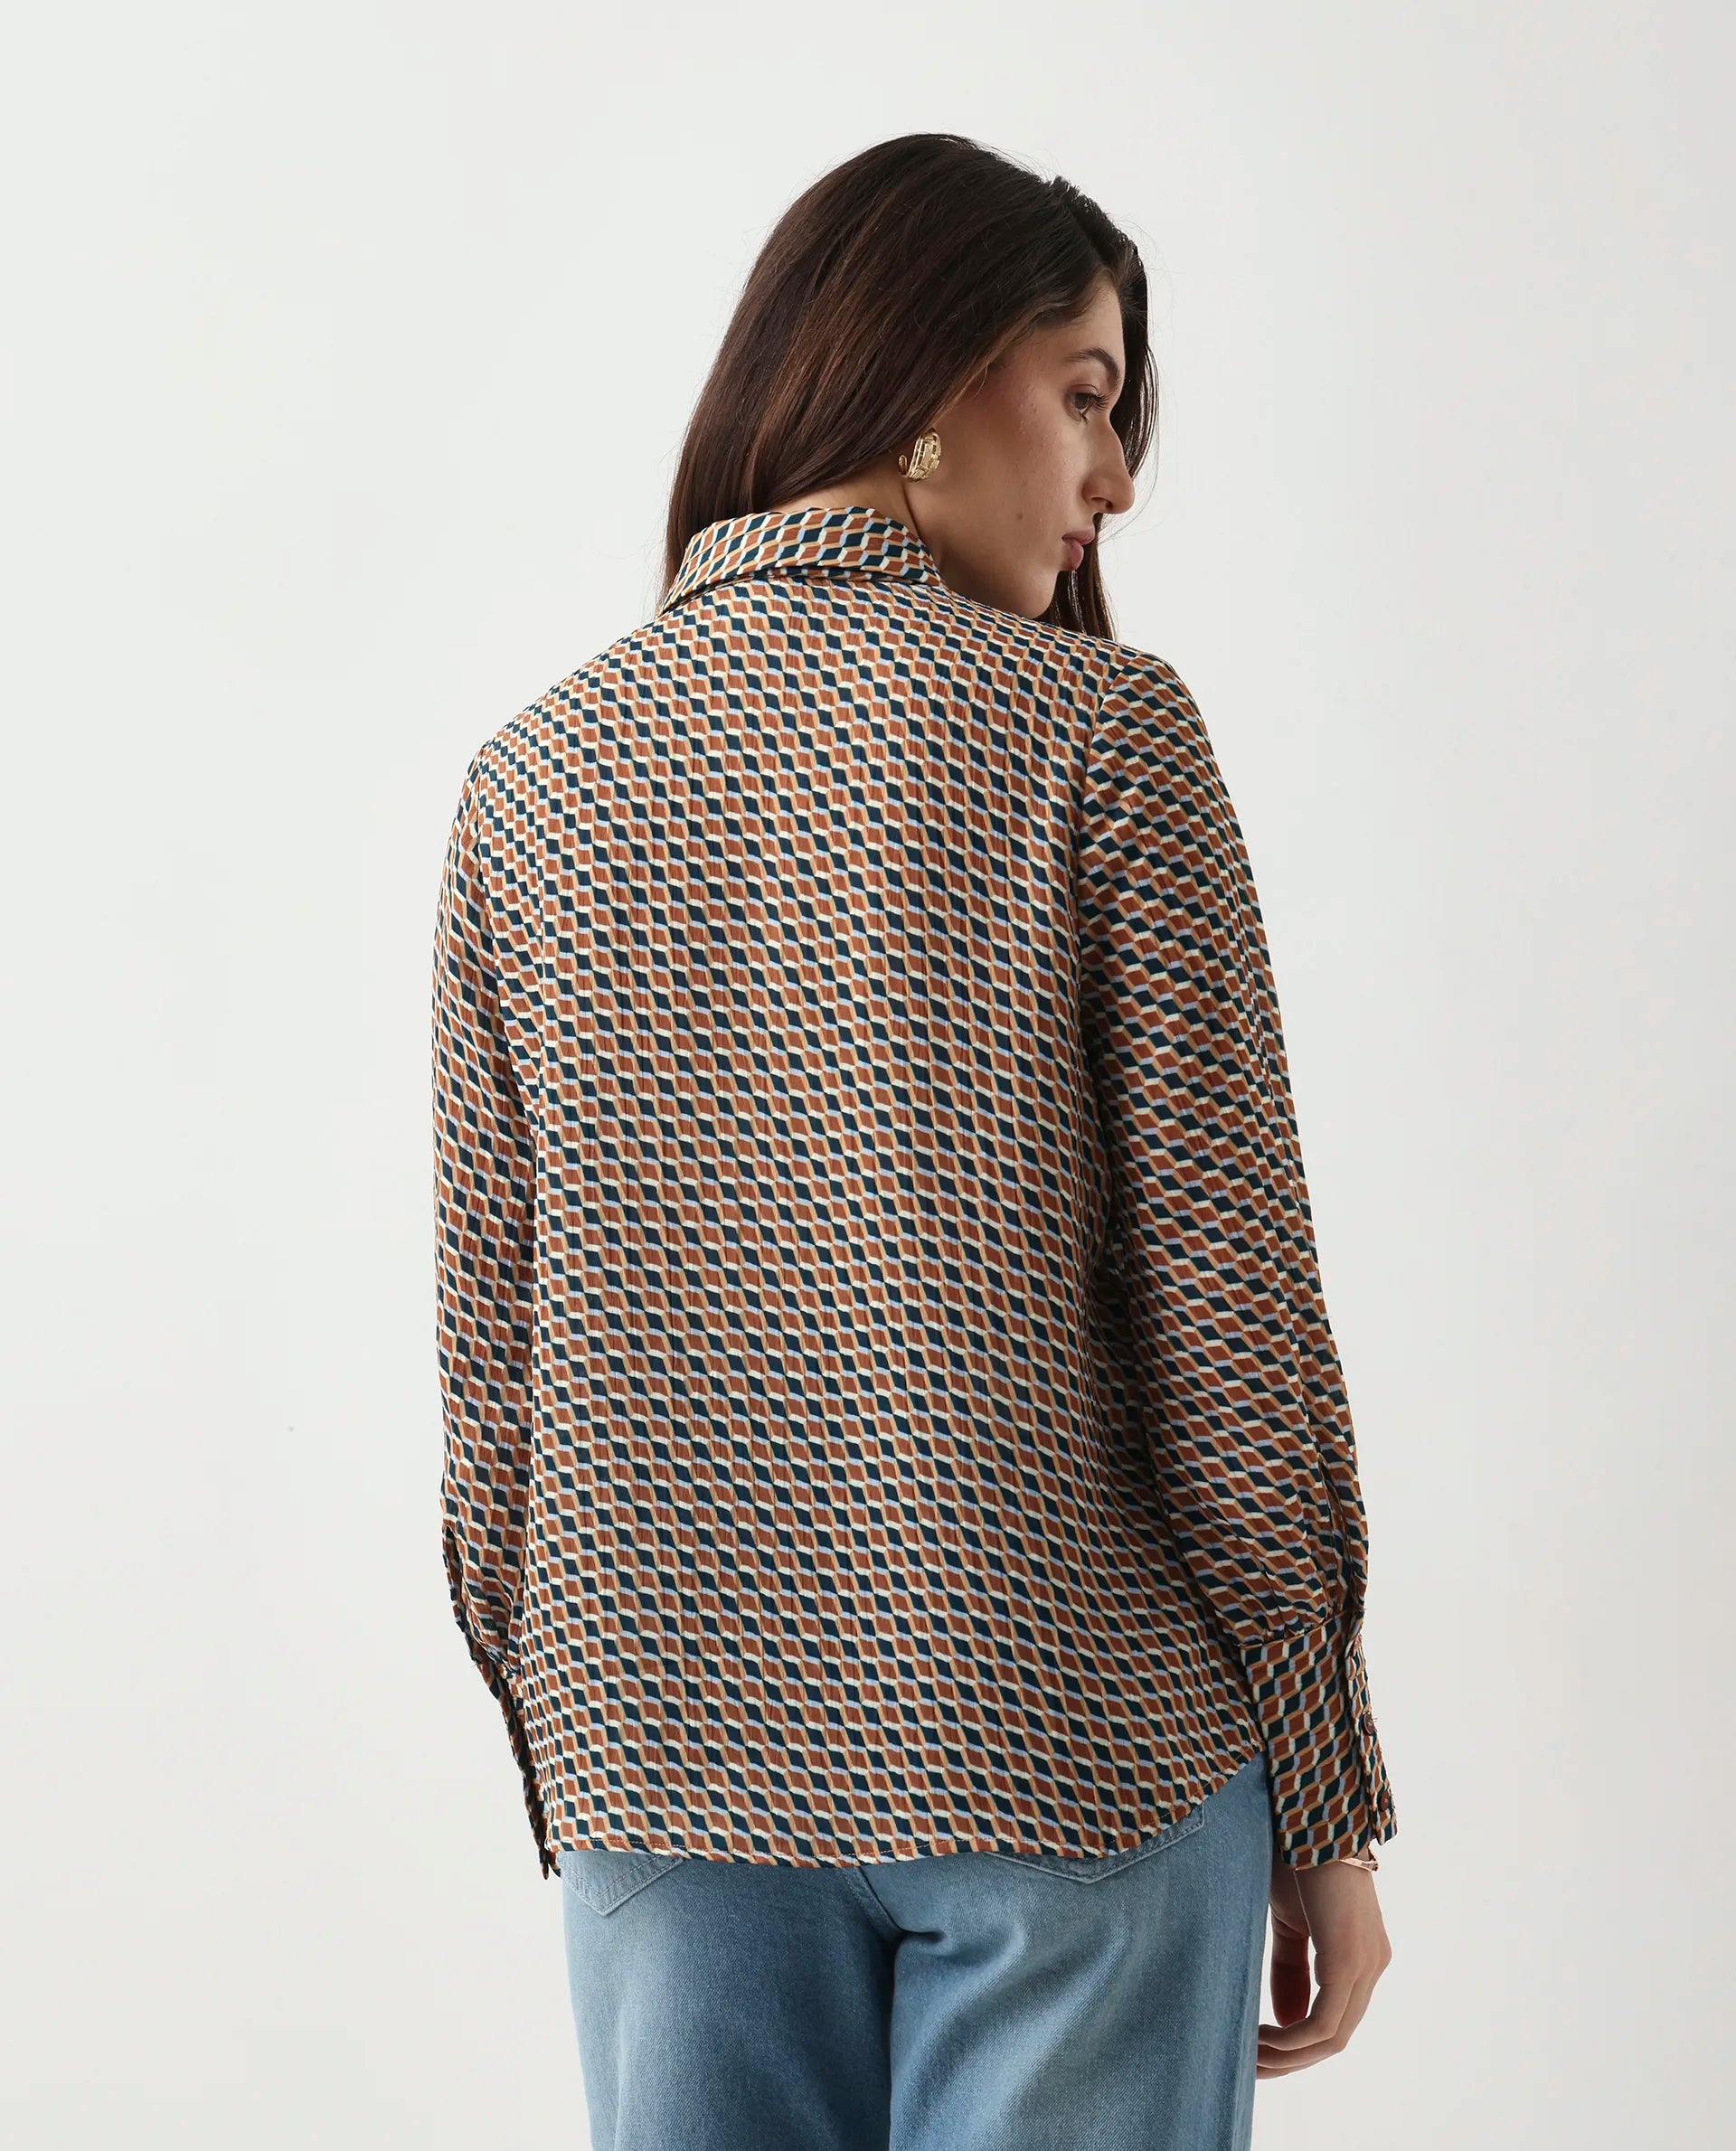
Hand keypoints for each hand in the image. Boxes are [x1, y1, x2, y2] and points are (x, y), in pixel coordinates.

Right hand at [1257, 1855, 1392, 2076]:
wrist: (1305, 1815)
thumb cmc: (1294, 1857)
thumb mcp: (1289, 1922)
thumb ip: (1291, 1969)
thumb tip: (1285, 2020)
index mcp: (1360, 1955)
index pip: (1334, 2019)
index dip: (1296, 2044)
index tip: (1258, 2051)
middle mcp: (1373, 1965)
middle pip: (1336, 2037)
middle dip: (1291, 2059)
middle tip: (1251, 2068)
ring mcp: (1366, 1964)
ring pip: (1333, 2037)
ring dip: (1288, 2055)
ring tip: (1250, 2056)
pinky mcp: (1350, 1959)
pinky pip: (1325, 2022)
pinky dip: (1292, 2039)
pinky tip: (1261, 2038)